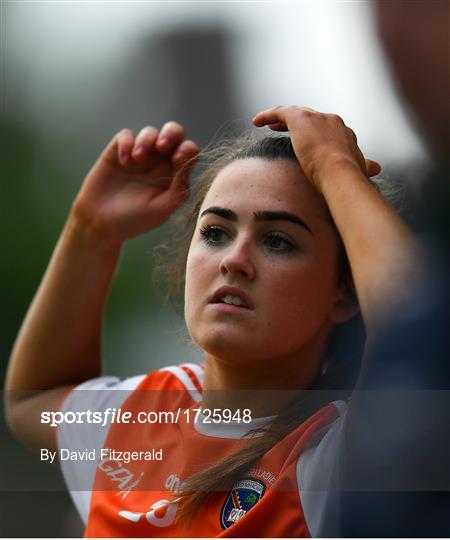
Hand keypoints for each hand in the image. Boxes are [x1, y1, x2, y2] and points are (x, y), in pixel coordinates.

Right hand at [72, 122, 198, 242]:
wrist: (101, 223)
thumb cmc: (135, 219)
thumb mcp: (161, 209)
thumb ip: (178, 189)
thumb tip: (188, 164)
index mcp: (174, 174)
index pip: (188, 152)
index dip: (187, 149)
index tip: (177, 158)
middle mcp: (159, 162)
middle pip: (173, 134)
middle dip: (171, 133)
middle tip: (162, 146)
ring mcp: (139, 155)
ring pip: (150, 132)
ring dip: (147, 139)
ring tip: (138, 157)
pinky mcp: (118, 151)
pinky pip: (126, 136)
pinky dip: (126, 144)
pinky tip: (123, 161)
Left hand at [252, 106, 380, 192]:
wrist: (340, 173)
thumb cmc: (349, 177)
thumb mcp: (358, 169)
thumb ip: (364, 166)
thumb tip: (376, 168)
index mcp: (344, 132)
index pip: (326, 127)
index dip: (314, 132)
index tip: (305, 140)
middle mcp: (332, 121)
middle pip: (311, 117)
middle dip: (298, 122)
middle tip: (282, 128)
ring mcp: (316, 118)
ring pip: (295, 113)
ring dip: (281, 117)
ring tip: (268, 124)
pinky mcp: (300, 119)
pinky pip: (280, 112)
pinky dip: (268, 115)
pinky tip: (256, 122)